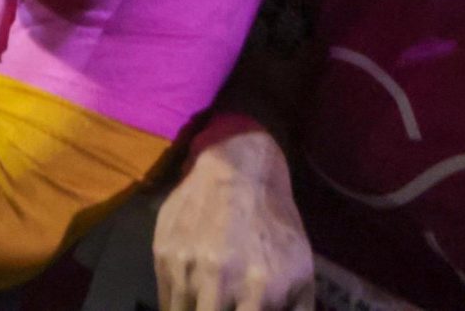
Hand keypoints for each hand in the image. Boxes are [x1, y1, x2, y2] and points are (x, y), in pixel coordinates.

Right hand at [152, 121, 314, 310]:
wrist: (237, 167)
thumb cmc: (275, 223)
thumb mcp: (301, 272)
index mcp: (260, 289)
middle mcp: (219, 280)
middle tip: (222, 309)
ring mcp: (187, 267)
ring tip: (207, 306)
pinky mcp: (163, 254)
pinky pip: (166, 300)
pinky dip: (178, 309)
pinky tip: (192, 305)